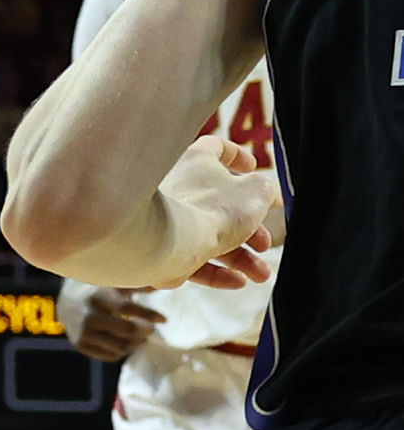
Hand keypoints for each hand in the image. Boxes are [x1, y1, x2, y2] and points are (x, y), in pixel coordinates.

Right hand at [69, 286, 160, 363]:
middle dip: (144, 331)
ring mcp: (84, 332)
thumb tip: (166, 282)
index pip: (127, 308)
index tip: (163, 319)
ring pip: (121, 347)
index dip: (148, 315)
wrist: (63, 301)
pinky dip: (122, 351)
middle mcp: (89, 315)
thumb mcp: (113, 283)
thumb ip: (138, 285)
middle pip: (127, 331)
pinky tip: (125, 343)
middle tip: (150, 329)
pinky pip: (109, 356)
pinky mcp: (80, 344)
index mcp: (98, 296)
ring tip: (139, 337)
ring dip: (135, 343)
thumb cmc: (94, 290)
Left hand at [156, 136, 279, 288]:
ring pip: (209, 235)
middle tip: (264, 244)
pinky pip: (193, 258)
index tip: (253, 168)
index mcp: (195, 162)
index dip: (236, 155)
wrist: (164, 241)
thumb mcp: (256, 194)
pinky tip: (238, 281)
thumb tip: (269, 192)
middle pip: (220, 205)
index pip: (215, 148)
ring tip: (260, 275)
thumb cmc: (211, 210)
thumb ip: (267, 190)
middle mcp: (178, 187)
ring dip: (240, 257)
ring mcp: (167, 218)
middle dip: (250, 229)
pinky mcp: (161, 247)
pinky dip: (217, 271)